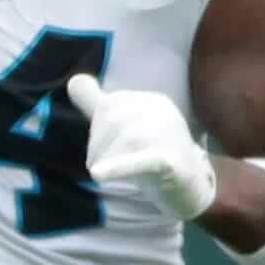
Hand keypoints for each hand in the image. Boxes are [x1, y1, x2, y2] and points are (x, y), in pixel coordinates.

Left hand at [70, 75, 216, 219]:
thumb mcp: (125, 124)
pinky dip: (118, 167)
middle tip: (101, 164)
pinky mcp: (171, 163)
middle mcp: (163, 114)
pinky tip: (97, 175)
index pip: (110, 105)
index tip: (103, 148)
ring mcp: (170, 137)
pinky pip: (142, 161)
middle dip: (99, 146)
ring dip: (108, 161)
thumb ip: (99, 103)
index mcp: (152, 102)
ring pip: (125, 140)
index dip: (98, 130)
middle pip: (114, 120)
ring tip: (108, 176)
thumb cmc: (151, 152)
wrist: (190, 185)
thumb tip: (73, 80)